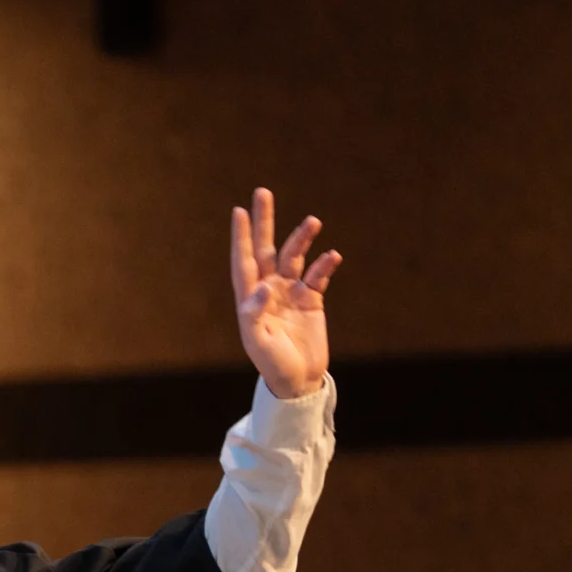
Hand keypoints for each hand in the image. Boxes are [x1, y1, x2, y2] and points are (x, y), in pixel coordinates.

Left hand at [230, 186, 341, 399]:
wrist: (298, 379)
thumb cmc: (272, 363)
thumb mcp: (259, 342)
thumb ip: (256, 315)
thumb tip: (263, 288)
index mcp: (250, 298)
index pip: (244, 261)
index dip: (241, 237)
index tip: (239, 211)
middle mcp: (269, 290)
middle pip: (266, 248)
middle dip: (265, 222)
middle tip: (262, 192)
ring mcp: (291, 292)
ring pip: (295, 257)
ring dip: (303, 239)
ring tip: (313, 221)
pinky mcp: (312, 299)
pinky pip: (319, 275)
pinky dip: (325, 264)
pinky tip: (332, 255)